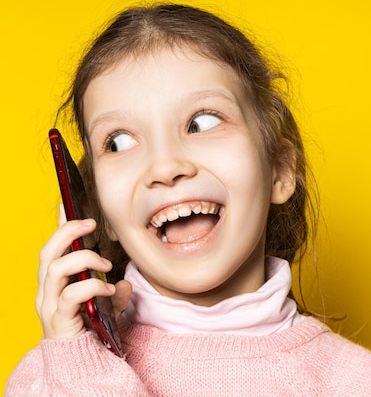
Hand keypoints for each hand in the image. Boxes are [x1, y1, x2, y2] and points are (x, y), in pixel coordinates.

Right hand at [36, 206, 128, 338]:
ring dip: (84, 260)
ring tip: (107, 265)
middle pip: (47, 252)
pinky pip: (70, 295)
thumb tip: (126, 283)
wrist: (81, 365)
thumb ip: (114, 294)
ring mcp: (49, 306)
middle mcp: (46, 292)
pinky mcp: (58, 320)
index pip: (52, 248)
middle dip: (67, 232)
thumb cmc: (90, 331)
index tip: (68, 204)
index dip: (59, 226)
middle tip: (90, 224)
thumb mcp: (106, 308)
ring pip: (55, 269)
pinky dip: (91, 286)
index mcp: (54, 283)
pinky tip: (108, 289)